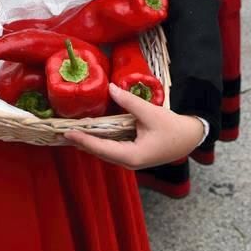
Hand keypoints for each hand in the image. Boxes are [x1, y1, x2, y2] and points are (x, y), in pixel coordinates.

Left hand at [62, 82, 204, 168]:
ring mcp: (130, 160)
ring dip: (88, 142)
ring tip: (71, 132)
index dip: (84, 140)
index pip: (102, 148)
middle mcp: (129, 162)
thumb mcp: (150, 112)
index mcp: (132, 156)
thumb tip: (110, 88)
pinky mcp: (132, 154)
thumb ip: (129, 101)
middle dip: (81, 142)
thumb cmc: (172, 128)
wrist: (189, 138)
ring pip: (104, 152)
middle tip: (61, 132)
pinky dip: (98, 142)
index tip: (67, 133)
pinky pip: (111, 149)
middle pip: (100, 152)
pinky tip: (89, 133)